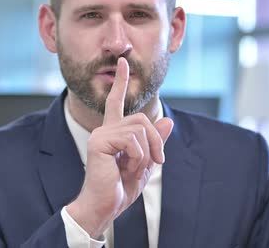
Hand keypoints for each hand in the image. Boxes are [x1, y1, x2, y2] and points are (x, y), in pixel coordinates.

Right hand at [66, 57, 172, 237]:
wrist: (104, 207)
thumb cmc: (120, 189)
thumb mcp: (146, 164)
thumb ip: (155, 143)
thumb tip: (168, 121)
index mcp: (114, 132)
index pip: (116, 101)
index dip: (122, 82)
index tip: (124, 62)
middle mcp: (106, 129)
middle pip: (142, 119)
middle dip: (157, 140)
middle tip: (158, 161)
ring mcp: (101, 134)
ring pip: (140, 128)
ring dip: (147, 152)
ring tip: (136, 169)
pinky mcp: (100, 142)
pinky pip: (132, 140)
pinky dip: (139, 157)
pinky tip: (128, 169)